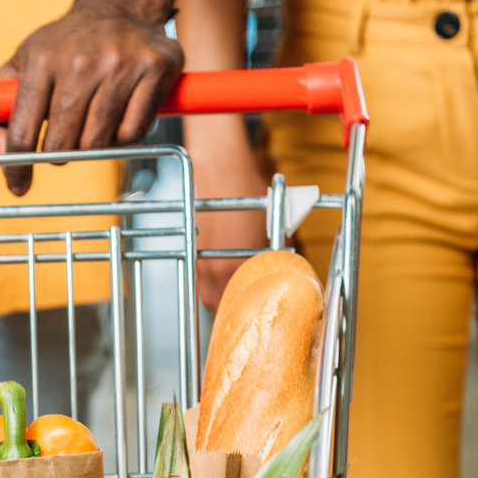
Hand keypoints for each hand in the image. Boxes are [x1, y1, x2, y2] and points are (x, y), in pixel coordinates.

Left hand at [0, 0, 182, 195]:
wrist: (119, 5)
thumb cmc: (64, 48)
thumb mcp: (22, 67)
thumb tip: (2, 156)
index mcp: (41, 61)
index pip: (22, 134)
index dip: (17, 168)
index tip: (19, 186)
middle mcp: (80, 60)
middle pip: (62, 146)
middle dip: (60, 154)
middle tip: (65, 140)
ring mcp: (121, 63)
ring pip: (97, 144)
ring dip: (92, 145)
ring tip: (93, 121)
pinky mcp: (156, 68)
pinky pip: (132, 134)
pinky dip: (124, 137)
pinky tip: (120, 113)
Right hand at [190, 143, 269, 310]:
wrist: (220, 168)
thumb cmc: (247, 190)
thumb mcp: (273, 223)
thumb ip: (276, 251)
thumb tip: (285, 266)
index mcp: (235, 267)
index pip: (240, 304)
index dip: (249, 308)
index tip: (258, 306)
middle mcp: (213, 269)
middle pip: (217, 305)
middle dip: (230, 307)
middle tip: (245, 301)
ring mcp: (198, 259)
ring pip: (205, 293)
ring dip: (218, 294)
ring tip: (233, 288)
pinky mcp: (191, 249)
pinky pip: (199, 277)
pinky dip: (210, 279)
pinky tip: (222, 270)